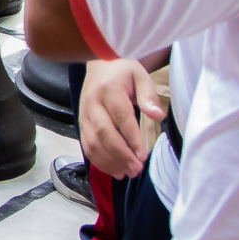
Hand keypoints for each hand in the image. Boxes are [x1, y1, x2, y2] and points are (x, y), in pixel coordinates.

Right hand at [76, 58, 163, 178]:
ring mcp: (83, 114)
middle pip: (103, 133)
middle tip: (136, 169)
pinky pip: (86, 146)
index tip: (143, 156)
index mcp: (109, 89)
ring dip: (109, 161)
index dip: (131, 139)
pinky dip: (99, 161)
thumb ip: (148, 95)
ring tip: (127, 173)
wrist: (99, 66)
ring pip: (92, 143)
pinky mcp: (80, 123)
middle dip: (120, 155)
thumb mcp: (140, 76)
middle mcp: (92, 102)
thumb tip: (158, 115)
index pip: (121, 117)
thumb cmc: (124, 72)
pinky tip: (114, 170)